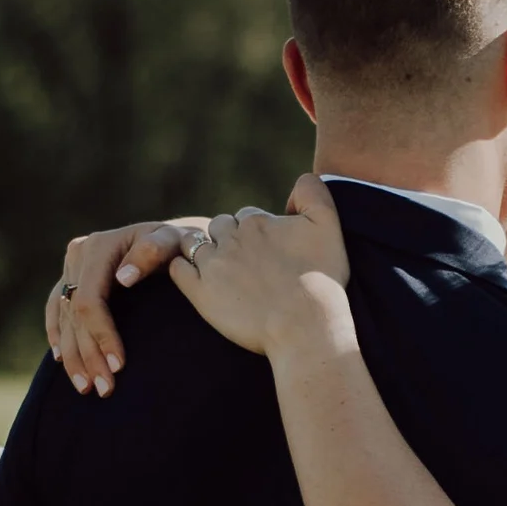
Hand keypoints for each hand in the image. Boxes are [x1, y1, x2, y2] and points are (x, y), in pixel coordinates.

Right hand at [47, 221, 199, 395]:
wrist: (176, 237)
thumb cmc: (181, 244)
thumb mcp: (175, 242)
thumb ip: (153, 252)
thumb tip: (123, 278)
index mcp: (100, 247)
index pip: (91, 300)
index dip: (102, 335)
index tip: (119, 366)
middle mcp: (79, 255)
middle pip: (76, 314)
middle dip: (89, 354)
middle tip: (104, 389)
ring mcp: (72, 266)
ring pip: (64, 317)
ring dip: (73, 355)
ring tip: (86, 387)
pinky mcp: (71, 277)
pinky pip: (56, 308)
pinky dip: (58, 334)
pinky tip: (61, 359)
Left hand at [170, 174, 352, 356]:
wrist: (307, 325)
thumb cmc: (322, 280)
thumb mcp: (329, 227)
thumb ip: (314, 193)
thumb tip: (301, 179)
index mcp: (258, 222)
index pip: (248, 217)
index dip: (259, 233)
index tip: (270, 254)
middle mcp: (232, 238)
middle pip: (220, 227)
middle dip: (231, 239)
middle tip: (248, 265)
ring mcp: (213, 265)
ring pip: (194, 244)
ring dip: (203, 251)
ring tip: (222, 271)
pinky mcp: (200, 292)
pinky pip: (177, 269)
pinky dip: (183, 269)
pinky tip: (200, 280)